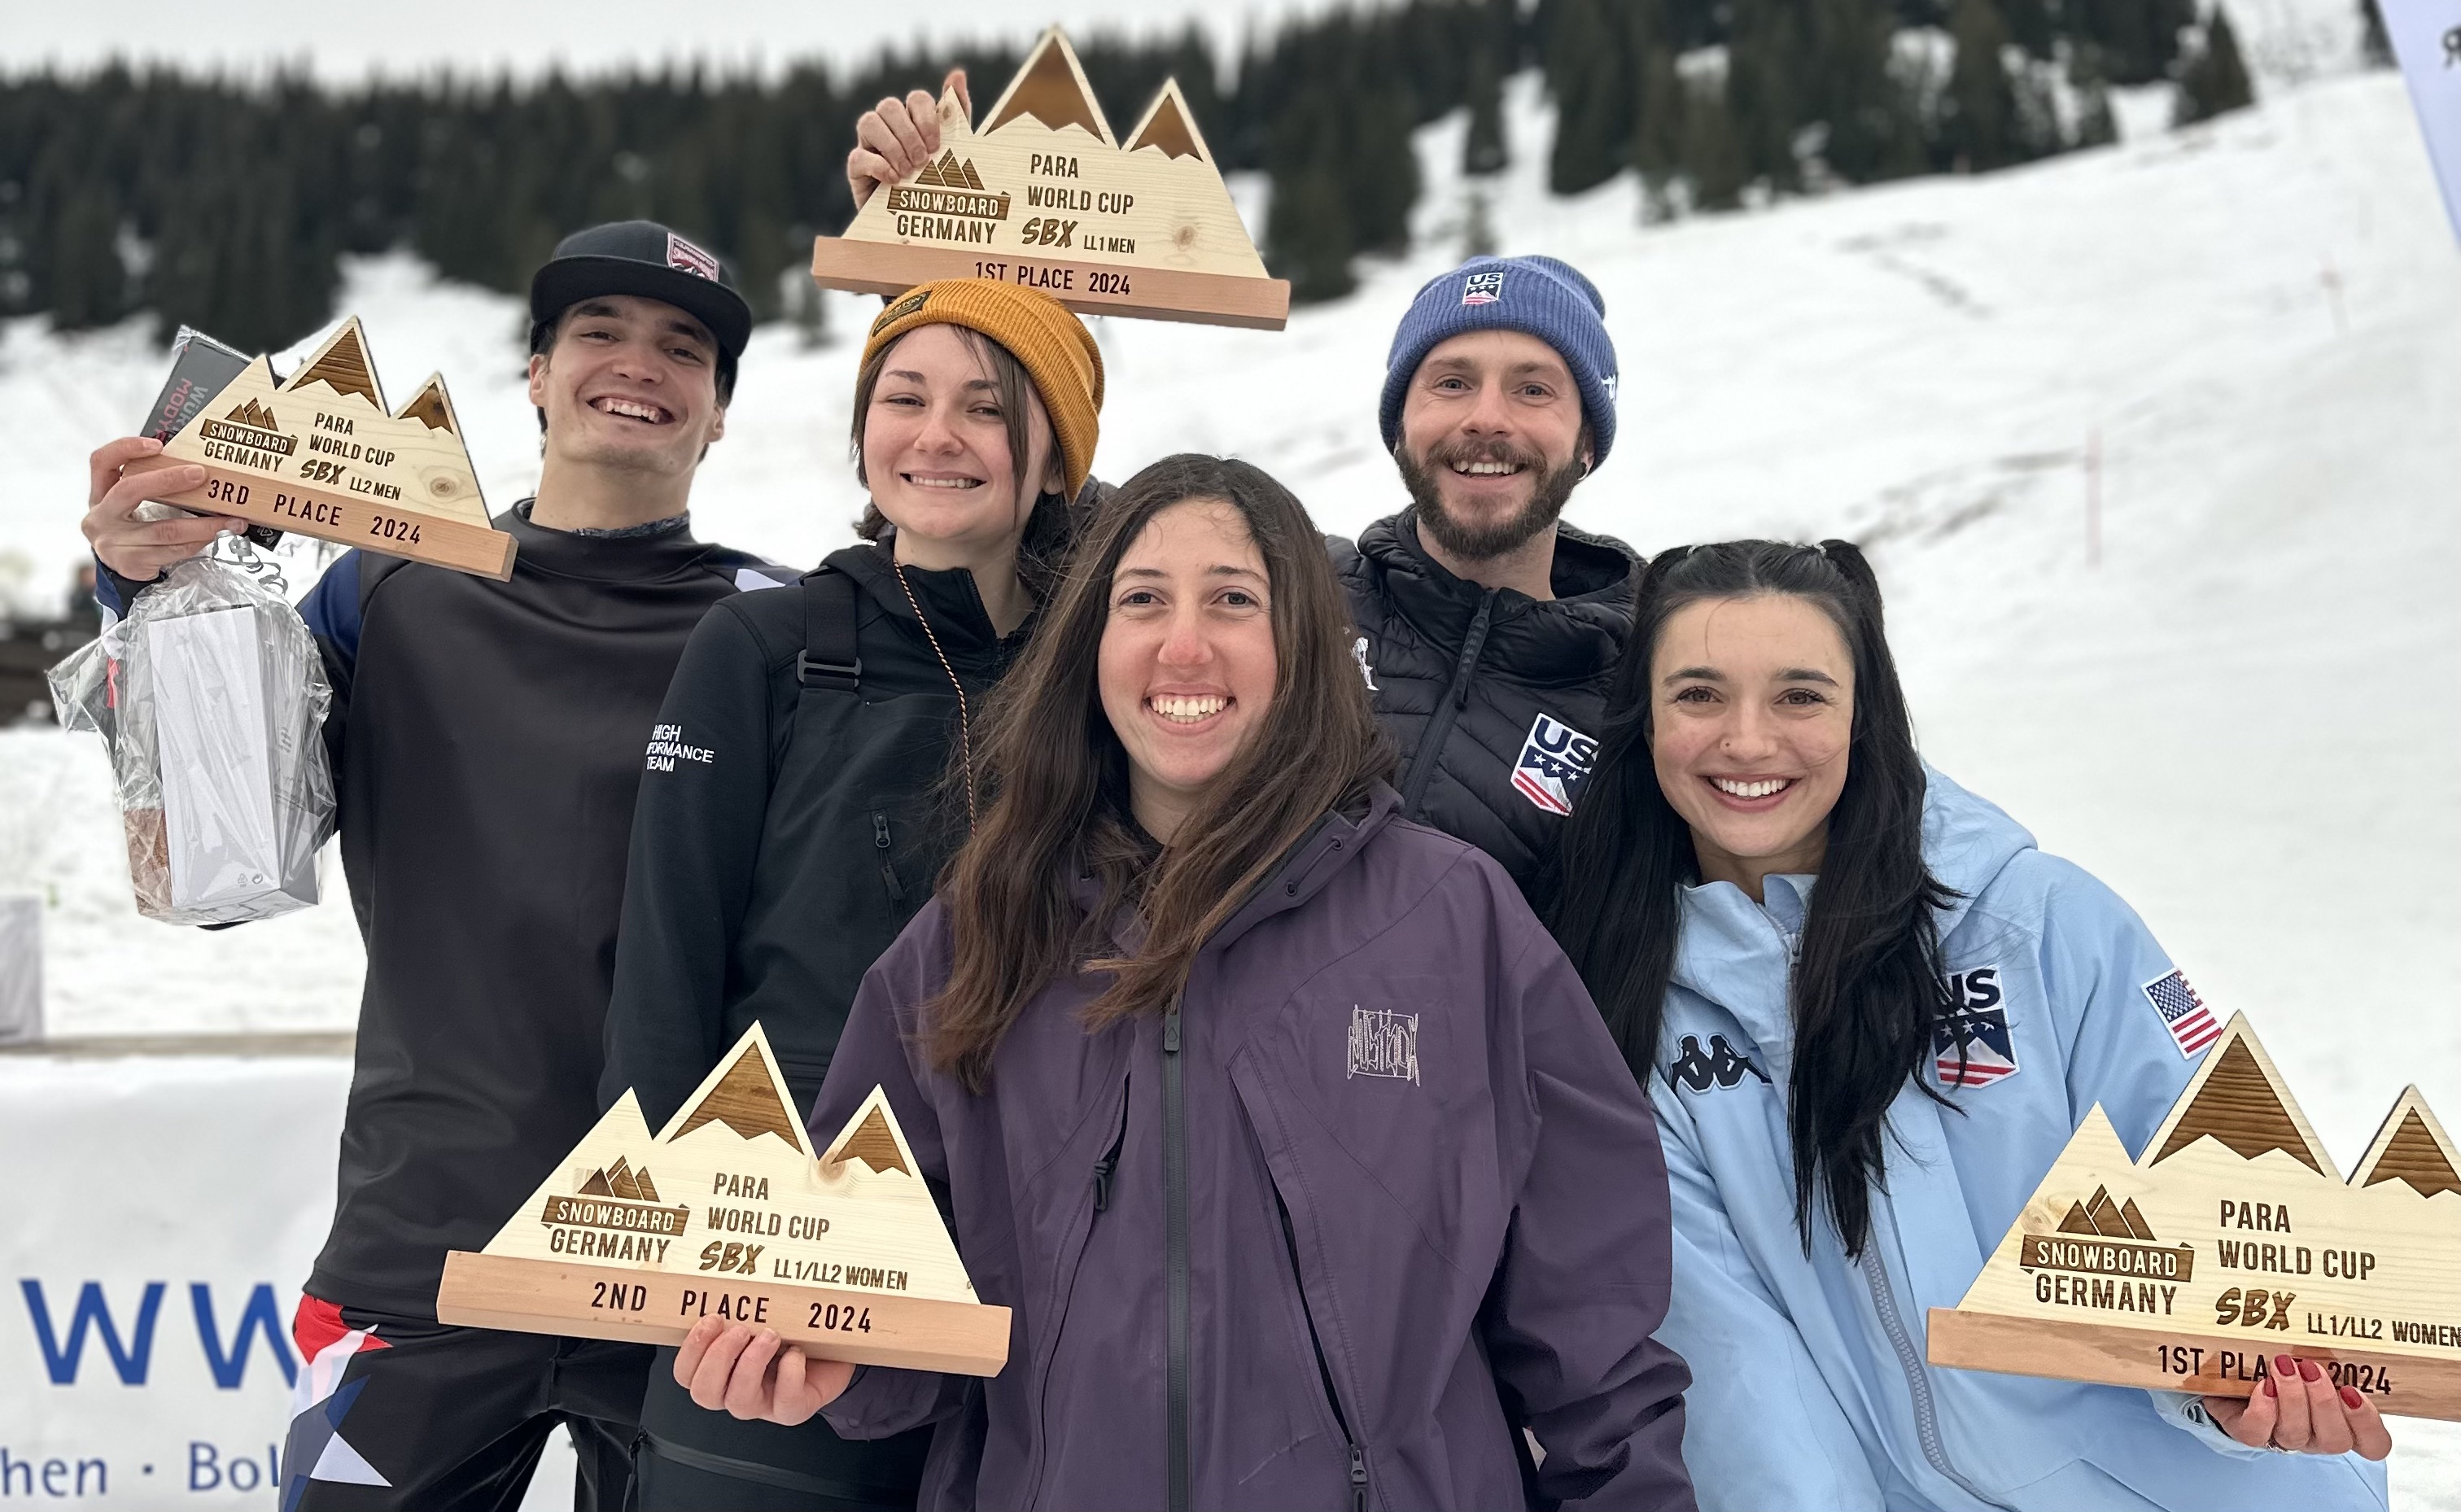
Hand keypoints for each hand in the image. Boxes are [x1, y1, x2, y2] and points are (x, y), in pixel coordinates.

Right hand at [81, 437, 243, 582]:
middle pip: (130, 490)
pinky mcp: (131, 563)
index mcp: (100, 494)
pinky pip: (173, 550)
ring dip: (204, 524)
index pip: (102, 461)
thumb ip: (148, 486)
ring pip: (165, 529)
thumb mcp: (128, 505)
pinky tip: (215, 535)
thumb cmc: (131, 529)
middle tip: (200, 474)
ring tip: (230, 519)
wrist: (119, 568)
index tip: (158, 444)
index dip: (126, 448)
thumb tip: (195, 469)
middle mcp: (101, 516)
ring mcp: (113, 542)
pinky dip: (199, 542)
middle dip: (169, 479)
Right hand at [674, 1317, 854, 1425]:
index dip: (692, 1350)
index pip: (686, 1373)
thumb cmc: (793, 1333)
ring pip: (739, 1402)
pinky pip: (785, 1403)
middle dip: (717, 1358)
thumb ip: (741, 1307)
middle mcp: (737, 1391)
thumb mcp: (763, 1316)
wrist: (832, 1351)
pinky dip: (790, 1373)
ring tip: (770, 1335)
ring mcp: (764, 1405)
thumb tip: (728, 1276)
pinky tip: (797, 1353)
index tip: (712, 1318)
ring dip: (751, 1364)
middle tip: (740, 1329)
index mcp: (721, 1369)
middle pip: (704, 1392)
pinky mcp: (794, 1409)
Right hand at [848, 68, 970, 208]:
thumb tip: (957, 74)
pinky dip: (878, 166)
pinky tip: (894, 179)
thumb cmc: (937, 183)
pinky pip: (858, 156)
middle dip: (908, 133)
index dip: (926, 118)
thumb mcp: (954, 151)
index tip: (937, 145)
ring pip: (868, 122)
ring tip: (908, 171)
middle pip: (888, 106)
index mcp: (913, 119)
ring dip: (892, 146)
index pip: (916, 99)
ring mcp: (869, 144)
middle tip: (923, 160)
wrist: (919, 222)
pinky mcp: (856, 168)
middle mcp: (889, 126)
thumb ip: (956, 114)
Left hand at [2203, 1355, 2390, 1459]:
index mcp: (2342, 1421)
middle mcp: (2316, 1435)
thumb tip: (2345, 1317)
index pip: (2374, 1443)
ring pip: (2296, 1435)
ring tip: (2283, 1365)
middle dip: (2325, 1403)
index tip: (2354, 1390)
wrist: (2235, 1371)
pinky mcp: (2249, 1432)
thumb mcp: (2315, 1354)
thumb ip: (2333, 1350)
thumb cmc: (2286, 1361)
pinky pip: (2257, 1434)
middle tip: (2312, 1368)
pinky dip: (2262, 1411)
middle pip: (2335, 1440)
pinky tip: (2263, 1387)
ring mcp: (2282, 1437)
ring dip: (2293, 1398)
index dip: (2369, 1423)